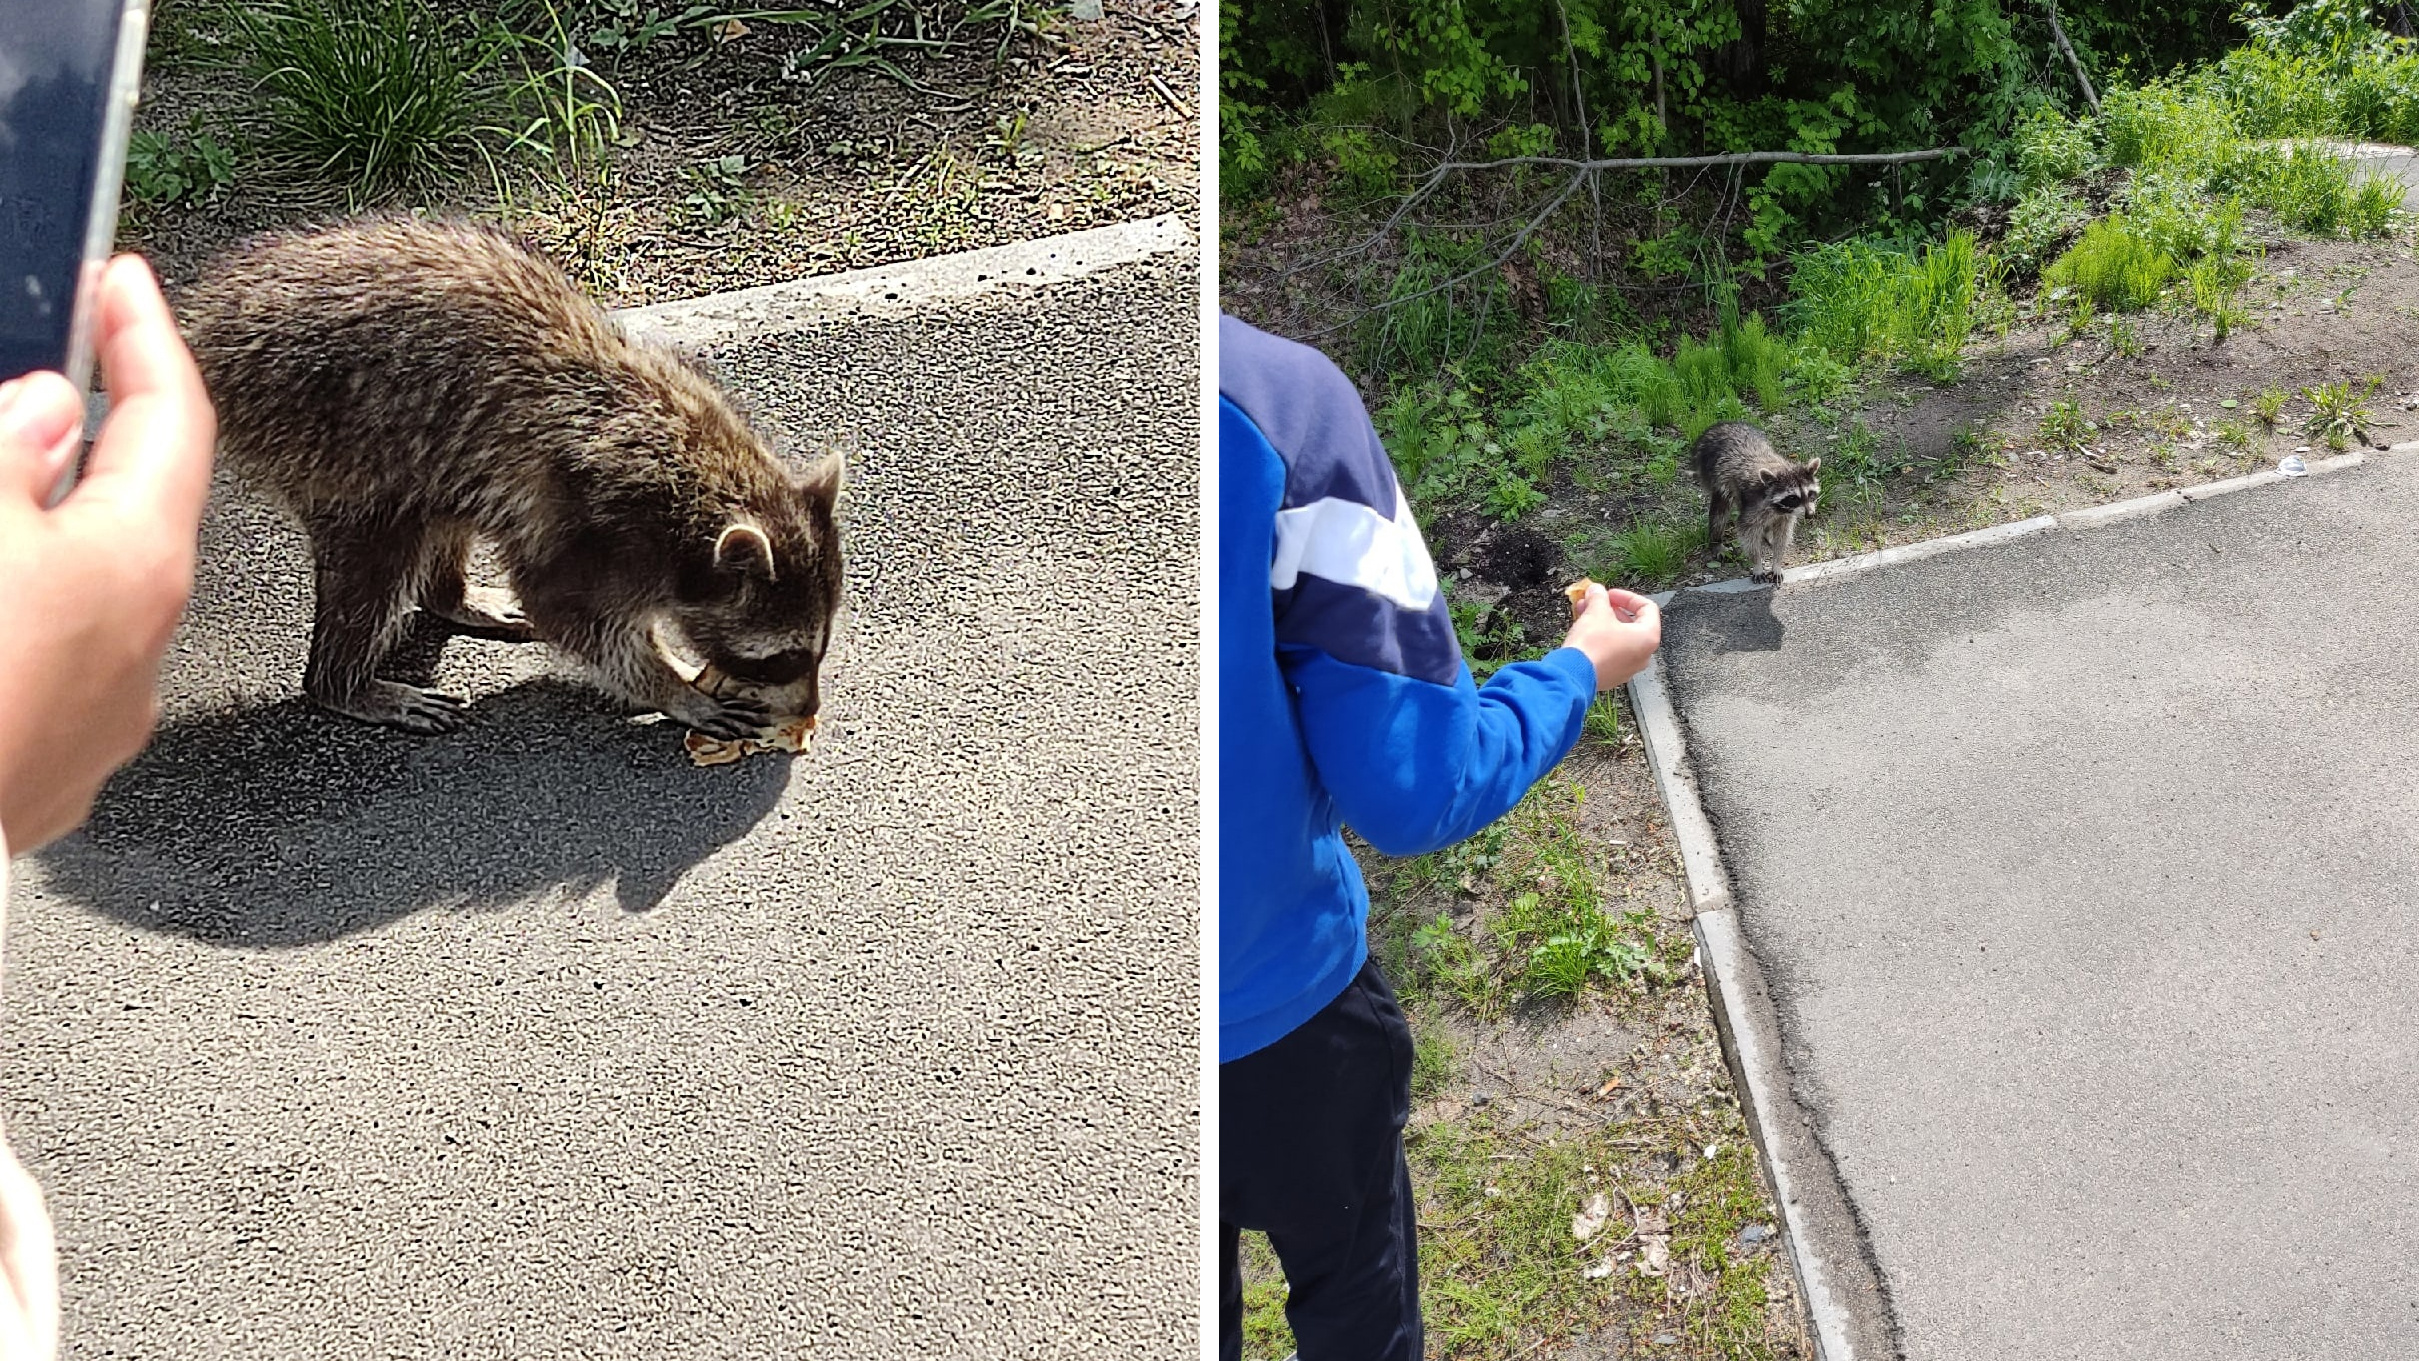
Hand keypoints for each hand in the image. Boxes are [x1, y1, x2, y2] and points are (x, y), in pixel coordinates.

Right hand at [0, 255, 215, 855]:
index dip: (143, 333)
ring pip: (80, 587)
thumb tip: (39, 411)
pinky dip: (17, 610)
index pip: (170, 418)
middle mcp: (140, 644)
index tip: (122, 279)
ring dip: (38, 526)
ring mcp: (99, 718)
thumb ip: (5, 457)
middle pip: (129, 504)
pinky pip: (41, 657)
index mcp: (137, 565)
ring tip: (2, 480)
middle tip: (45, 366)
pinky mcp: (47, 770)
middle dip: (82, 431)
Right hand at [1561, 583, 1660, 690]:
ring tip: (1584, 613)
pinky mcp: (1612, 675)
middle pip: (1632, 623)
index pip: (1647, 608)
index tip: (1609, 594)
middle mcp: (1643, 655)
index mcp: (1648, 638)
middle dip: (1610, 609)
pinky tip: (1583, 631)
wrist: (1574, 675)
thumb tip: (1596, 590)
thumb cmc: (1592, 646)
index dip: (1627, 596)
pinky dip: (1600, 639)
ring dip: (1602, 622)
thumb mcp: (1596, 612)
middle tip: (1595, 602)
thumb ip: (1599, 596)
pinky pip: (1610, 652)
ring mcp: (1628, 667)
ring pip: (1619, 638)